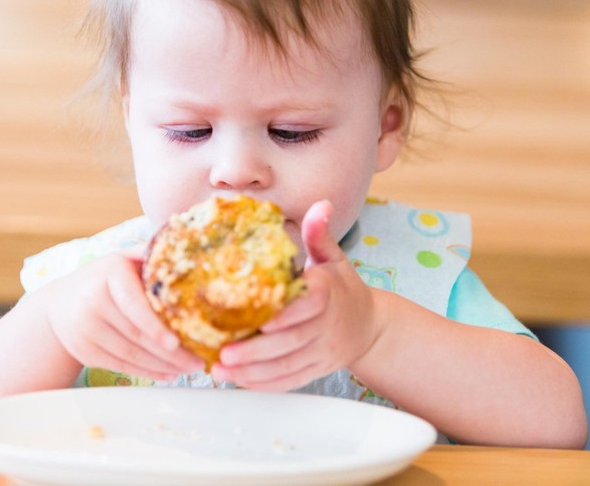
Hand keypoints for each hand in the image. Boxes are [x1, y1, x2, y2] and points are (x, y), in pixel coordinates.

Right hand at [40, 246, 204, 379]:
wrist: (60, 301)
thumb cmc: (105, 277)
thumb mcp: (123, 259)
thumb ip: (150, 255)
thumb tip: (190, 247)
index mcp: (109, 273)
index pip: (134, 304)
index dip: (155, 327)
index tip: (176, 343)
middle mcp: (92, 301)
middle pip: (135, 334)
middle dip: (170, 353)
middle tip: (198, 361)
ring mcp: (85, 329)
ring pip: (129, 354)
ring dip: (161, 366)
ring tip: (187, 369)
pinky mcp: (83, 350)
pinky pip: (120, 365)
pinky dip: (145, 372)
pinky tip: (166, 374)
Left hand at [212, 200, 382, 389]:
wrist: (369, 326)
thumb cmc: (342, 287)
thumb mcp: (333, 259)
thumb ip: (319, 234)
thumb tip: (322, 205)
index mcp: (328, 293)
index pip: (311, 303)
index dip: (286, 314)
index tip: (260, 320)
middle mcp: (327, 324)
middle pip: (293, 340)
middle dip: (257, 350)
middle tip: (223, 352)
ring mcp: (324, 351)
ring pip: (289, 365)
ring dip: (254, 371)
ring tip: (220, 370)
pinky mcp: (318, 369)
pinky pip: (291, 380)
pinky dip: (264, 383)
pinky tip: (239, 379)